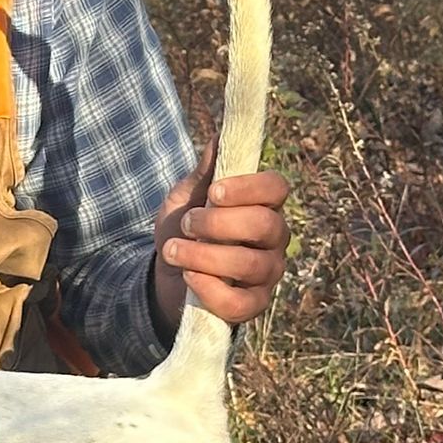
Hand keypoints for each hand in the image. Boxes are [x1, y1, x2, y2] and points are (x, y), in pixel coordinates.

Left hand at [151, 151, 289, 332]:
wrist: (166, 275)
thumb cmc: (184, 230)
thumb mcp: (187, 196)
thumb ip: (205, 171)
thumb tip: (220, 136)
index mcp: (263, 205)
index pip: (276, 188)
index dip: (248, 187)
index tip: (213, 192)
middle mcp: (274, 239)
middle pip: (266, 225)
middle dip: (219, 223)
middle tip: (186, 224)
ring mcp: (266, 274)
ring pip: (250, 264)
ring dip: (205, 256)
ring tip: (173, 250)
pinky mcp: (252, 306)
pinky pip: (241, 303)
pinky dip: (210, 290)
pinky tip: (188, 277)